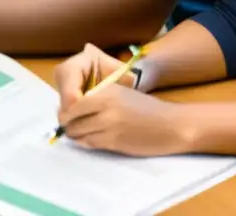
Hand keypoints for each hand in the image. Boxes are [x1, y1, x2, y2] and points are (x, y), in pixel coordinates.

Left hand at [55, 45, 189, 156]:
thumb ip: (98, 97)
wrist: (171, 125)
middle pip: (72, 120)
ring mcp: (110, 127)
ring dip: (75, 135)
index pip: (73, 103)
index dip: (65, 111)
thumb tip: (74, 104)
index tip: (64, 113)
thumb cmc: (146, 108)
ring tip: (75, 132)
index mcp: (107, 92)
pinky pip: (91, 143)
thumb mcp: (121, 92)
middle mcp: (106, 108)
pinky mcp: (116, 142)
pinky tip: (88, 139)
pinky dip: (86, 142)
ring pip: (79, 133)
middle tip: (66, 125)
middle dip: (67, 124)